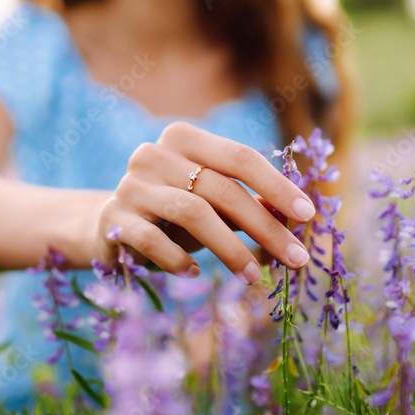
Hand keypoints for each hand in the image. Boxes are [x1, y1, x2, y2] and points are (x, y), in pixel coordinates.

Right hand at [91, 121, 315, 284]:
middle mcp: (154, 154)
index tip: (308, 215)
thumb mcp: (213, 205)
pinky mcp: (112, 217)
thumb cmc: (172, 214)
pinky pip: (152, 239)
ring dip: (229, 248)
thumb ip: (249, 203)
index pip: (240, 157)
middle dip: (264, 226)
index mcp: (184, 138)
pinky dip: (178, 259)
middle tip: (296, 257)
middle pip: (221, 188)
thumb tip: (297, 215)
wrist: (106, 229)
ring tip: (253, 276)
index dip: (277, 185)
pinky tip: (195, 274)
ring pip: (192, 212)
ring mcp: (130, 184)